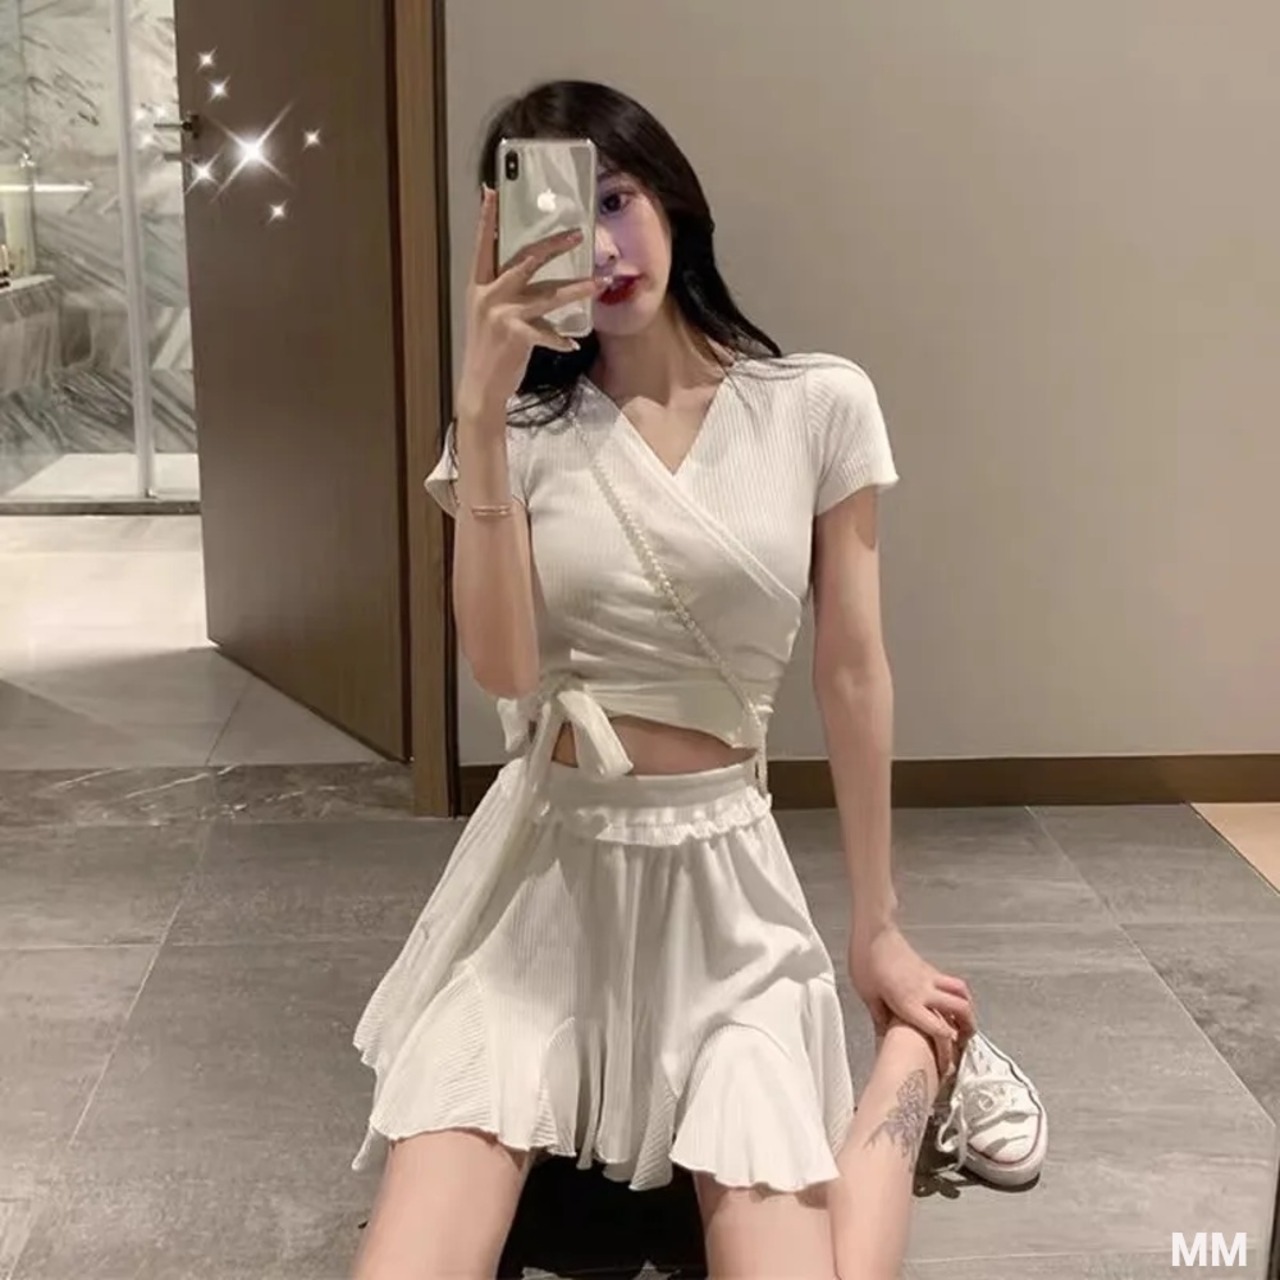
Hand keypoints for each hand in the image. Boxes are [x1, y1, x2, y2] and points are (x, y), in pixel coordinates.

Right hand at [455, 187, 601, 422]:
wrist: (480, 386)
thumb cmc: (488, 350)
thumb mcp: (488, 316)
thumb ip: (504, 294)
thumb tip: (533, 278)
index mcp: (478, 286)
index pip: (483, 245)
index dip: (486, 218)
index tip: (492, 191)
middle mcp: (489, 295)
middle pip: (525, 260)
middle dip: (554, 245)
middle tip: (577, 234)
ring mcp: (503, 314)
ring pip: (549, 294)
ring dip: (577, 288)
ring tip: (599, 282)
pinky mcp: (517, 335)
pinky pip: (548, 332)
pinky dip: (561, 339)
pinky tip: (572, 344)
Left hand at [848, 923, 976, 1078]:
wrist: (873, 931)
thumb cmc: (866, 961)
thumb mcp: (867, 994)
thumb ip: (880, 1018)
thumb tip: (883, 1039)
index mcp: (909, 1002)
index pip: (939, 1030)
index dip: (947, 1049)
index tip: (947, 1063)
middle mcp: (925, 991)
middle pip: (961, 1010)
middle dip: (969, 1029)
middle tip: (964, 1043)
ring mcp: (930, 978)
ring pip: (962, 993)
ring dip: (968, 1009)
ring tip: (964, 1022)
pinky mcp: (929, 969)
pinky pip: (952, 983)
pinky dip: (958, 996)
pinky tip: (948, 1003)